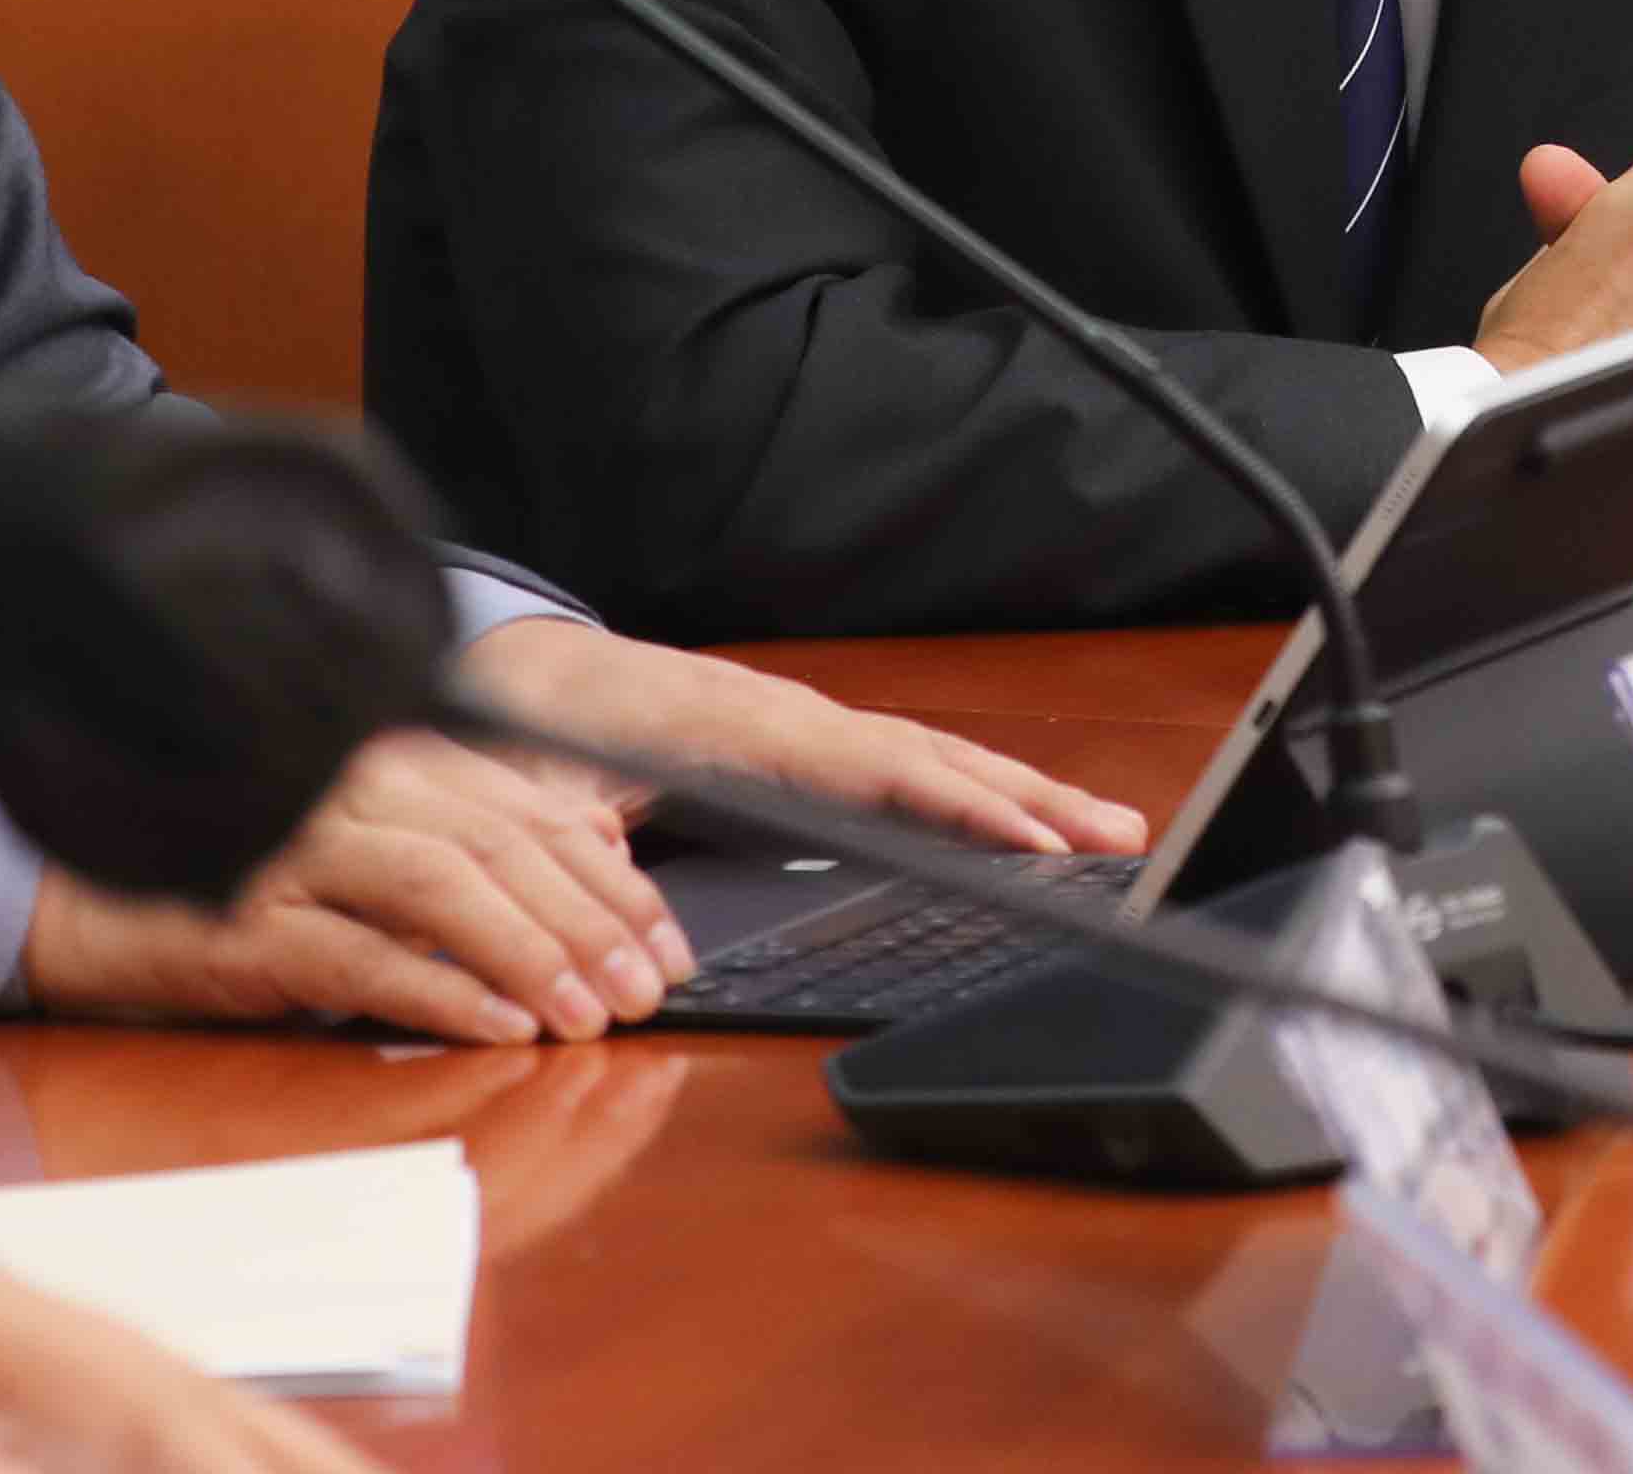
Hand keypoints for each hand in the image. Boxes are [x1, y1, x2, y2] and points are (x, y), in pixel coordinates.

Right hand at [17, 726, 685, 1043]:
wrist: (89, 905)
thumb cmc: (249, 880)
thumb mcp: (371, 848)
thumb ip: (474, 839)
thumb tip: (605, 852)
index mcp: (389, 762)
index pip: (527, 810)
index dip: (609, 878)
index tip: (665, 941)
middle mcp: (347, 789)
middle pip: (497, 846)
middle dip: (588, 922)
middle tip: (645, 988)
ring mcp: (292, 851)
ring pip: (440, 889)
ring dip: (529, 954)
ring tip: (588, 1015)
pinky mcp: (245, 924)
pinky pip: (360, 956)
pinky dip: (440, 989)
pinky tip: (500, 1024)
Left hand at [451, 619, 1147, 858]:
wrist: (511, 672)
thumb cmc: (530, 735)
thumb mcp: (543, 812)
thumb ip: (595, 878)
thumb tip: (652, 960)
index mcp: (744, 729)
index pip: (879, 769)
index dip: (960, 809)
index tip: (1034, 843)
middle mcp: (789, 718)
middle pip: (932, 757)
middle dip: (1031, 797)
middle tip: (1120, 836)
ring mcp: (800, 725)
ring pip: (927, 757)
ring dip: (1016, 792)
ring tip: (1101, 828)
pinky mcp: (796, 741)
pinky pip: (900, 764)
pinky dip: (966, 789)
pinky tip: (1008, 821)